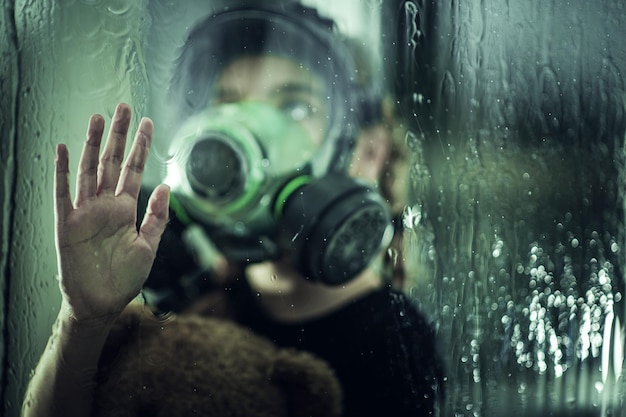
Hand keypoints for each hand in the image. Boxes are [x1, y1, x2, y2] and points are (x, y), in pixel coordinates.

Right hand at [54, 103, 169, 322]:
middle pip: (111, 161)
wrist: (101, 304)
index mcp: (125, 209)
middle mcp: (105, 205)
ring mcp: (85, 212)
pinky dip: (62, 171)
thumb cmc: (125, 278)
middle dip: (117, 135)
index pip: (133, 169)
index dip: (140, 146)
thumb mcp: (148, 246)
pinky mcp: (66, 224)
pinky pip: (62, 193)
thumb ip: (157, 216)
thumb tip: (166, 185)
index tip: (147, 123)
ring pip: (88, 170)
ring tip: (98, 117)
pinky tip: (64, 149)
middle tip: (123, 107)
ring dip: (92, 144)